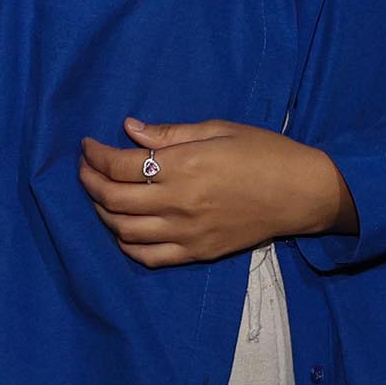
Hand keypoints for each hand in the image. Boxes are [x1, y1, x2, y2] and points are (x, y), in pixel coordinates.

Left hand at [78, 117, 356, 266]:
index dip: (96, 156)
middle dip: (90, 182)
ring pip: (124, 230)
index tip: (87, 146)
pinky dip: (126, 244)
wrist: (300, 193)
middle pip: (114, 199)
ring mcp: (185, 232)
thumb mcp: (219, 129)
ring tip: (101, 195)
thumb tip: (129, 128)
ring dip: (103, 212)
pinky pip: (147, 256)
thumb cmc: (263, 151)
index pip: (122, 165)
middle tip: (86, 168)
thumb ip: (170, 133)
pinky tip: (122, 229)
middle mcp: (179, 202)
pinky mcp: (195, 253)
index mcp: (185, 165)